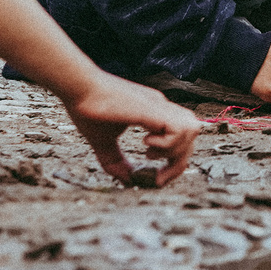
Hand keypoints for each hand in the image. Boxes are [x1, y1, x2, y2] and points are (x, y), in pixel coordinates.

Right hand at [65, 74, 198, 187]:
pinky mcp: (152, 109)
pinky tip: (146, 142)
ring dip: (175, 151)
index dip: (175, 160)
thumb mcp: (104, 143)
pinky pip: (179, 129)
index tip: (157, 177)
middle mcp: (161, 108)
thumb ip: (116, 162)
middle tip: (157, 177)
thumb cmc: (88, 110)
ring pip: (192, 130)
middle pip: (192, 136)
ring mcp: (159, 106)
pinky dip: (168, 143)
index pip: (182, 136)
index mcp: (154, 113)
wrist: (78, 88)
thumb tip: (128, 181)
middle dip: (178, 164)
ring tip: (149, 154)